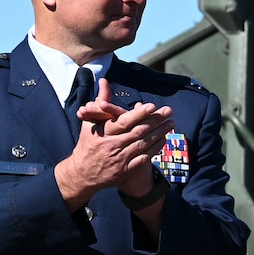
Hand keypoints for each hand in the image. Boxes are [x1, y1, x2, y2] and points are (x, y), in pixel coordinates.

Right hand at [53, 80, 171, 209]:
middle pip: (138, 132)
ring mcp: (120, 158)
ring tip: (171, 123)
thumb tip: (105, 81)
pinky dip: (155, 148)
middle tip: (168, 111)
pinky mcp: (125, 170)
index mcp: (103, 132)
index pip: (124, 122)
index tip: (152, 106)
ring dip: (159, 133)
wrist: (82, 173)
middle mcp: (112, 145)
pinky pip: (144, 158)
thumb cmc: (88, 143)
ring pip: (143, 144)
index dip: (139, 114)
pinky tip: (164, 139)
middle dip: (155, 121)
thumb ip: (101, 102)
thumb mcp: (89, 122)